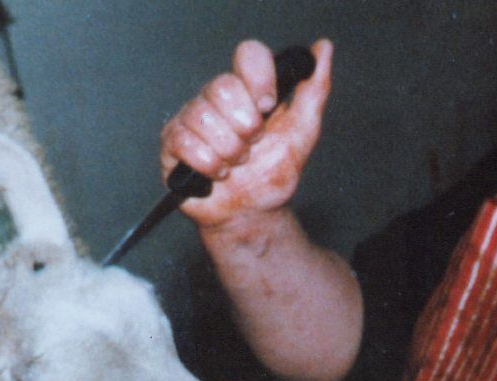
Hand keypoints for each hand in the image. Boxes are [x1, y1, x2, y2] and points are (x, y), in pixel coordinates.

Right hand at [159, 39, 332, 230]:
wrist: (251, 215)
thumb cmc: (271, 175)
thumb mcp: (302, 134)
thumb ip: (314, 91)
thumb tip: (323, 48)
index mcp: (246, 89)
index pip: (248, 55)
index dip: (260, 80)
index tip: (269, 107)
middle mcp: (215, 98)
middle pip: (223, 87)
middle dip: (245, 127)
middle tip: (251, 146)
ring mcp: (190, 119)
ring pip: (203, 117)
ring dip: (228, 151)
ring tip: (234, 164)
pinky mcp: (172, 144)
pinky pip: (184, 141)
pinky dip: (207, 164)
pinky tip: (216, 174)